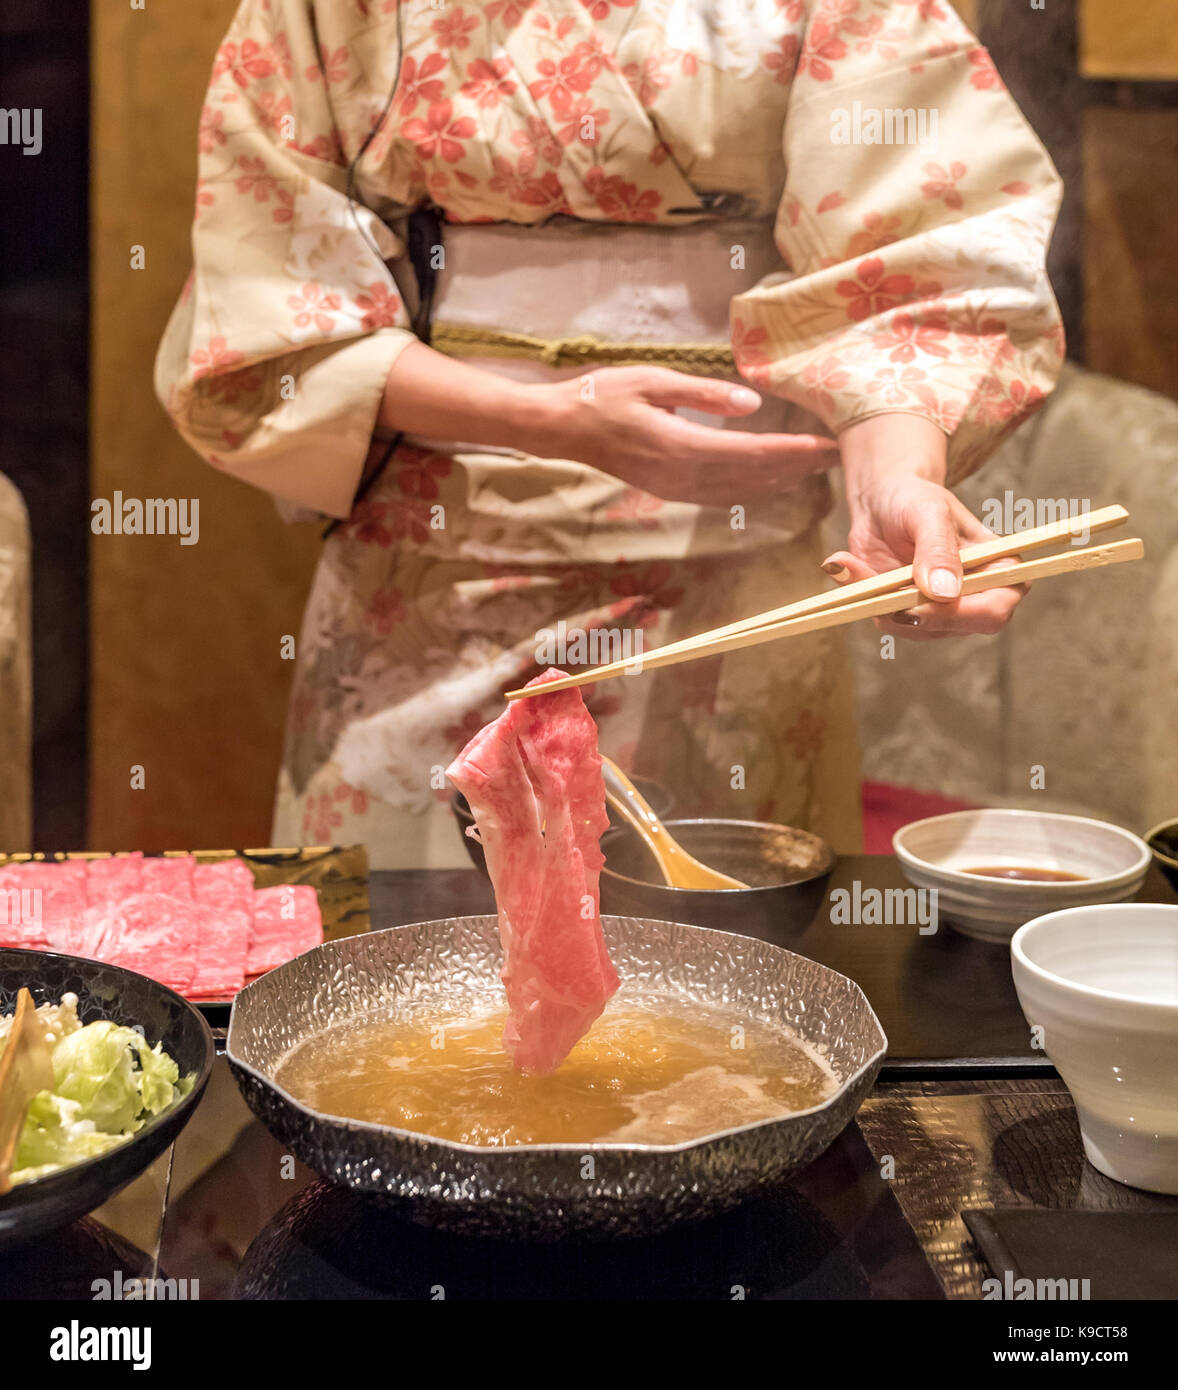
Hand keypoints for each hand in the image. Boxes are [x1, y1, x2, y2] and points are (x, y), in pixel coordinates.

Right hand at [380, 345, 837, 506]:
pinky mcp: (668, 490)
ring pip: (738, 492)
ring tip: (810, 472)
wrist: (563, 427)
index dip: (791, 453)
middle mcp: (680, 475)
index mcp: (679, 445)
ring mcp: (674, 488)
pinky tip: (768, 483)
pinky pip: (719, 496)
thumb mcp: (654, 381)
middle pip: (751, 479)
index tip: (824, 445)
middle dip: (794, 470)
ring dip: (777, 483)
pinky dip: (750, 490)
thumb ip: (704, 393)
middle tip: (833, 458)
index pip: (750, 454)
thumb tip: (752, 403)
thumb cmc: (604, 394)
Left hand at [828, 414, 1026, 639]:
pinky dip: (861, 596)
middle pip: (953, 628)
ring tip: (852, 562)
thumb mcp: (929, 512)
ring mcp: (942, 612)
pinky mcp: (908, 615)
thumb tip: (944, 593)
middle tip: (875, 589)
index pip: (994, 611)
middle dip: (911, 611)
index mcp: (1000, 570)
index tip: (915, 602)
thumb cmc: (916, 498)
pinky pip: (884, 618)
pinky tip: (845, 566)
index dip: (958, 614)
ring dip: (877, 600)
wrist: (884, 501)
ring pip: (913, 628)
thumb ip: (938, 549)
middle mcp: (976, 598)